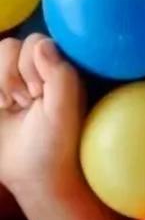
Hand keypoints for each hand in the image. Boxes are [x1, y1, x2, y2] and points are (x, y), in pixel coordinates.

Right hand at [0, 33, 83, 198]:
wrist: (33, 177)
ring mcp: (11, 83)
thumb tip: (43, 44)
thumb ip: (60, 76)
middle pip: (9, 46)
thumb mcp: (63, 112)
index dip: (31, 65)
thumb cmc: (55, 146)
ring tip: (9, 107)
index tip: (39, 94)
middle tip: (23, 104)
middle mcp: (35, 74)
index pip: (35, 42)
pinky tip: (0, 107)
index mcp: (58, 74)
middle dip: (11, 75)